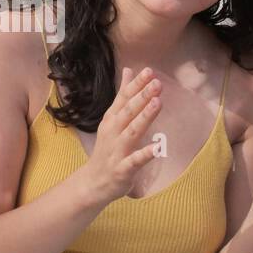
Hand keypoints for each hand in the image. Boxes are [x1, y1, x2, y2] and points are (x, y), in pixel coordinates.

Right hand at [78, 67, 164, 202]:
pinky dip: (145, 154)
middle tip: (157, 82)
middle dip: (142, 97)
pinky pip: (135, 161)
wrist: (93, 182)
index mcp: (112, 119)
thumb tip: (129, 70)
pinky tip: (159, 147)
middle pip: (128, 112)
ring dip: (144, 118)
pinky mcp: (123, 169)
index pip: (124, 98)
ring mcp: (117, 150)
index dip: (136, 84)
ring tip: (157, 103)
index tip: (149, 71)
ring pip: (132, 132)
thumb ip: (122, 95)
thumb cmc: (107, 148)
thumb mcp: (112, 118)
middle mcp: (113, 132)